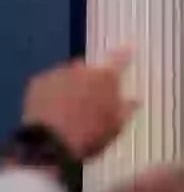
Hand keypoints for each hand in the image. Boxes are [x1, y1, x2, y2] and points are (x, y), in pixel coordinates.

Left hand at [21, 48, 137, 159]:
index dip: (126, 53)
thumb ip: (127, 108)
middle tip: (92, 97)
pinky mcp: (38, 81)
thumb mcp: (116, 126)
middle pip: (91, 69)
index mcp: (106, 78)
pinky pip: (51, 82)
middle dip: (93, 78)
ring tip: (71, 105)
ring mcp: (58, 73)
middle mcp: (83, 69)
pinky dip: (55, 90)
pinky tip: (54, 107)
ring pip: (70, 74)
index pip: (120, 59)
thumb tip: (136, 99)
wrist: (50, 145)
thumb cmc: (91, 135)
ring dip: (73, 84)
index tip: (130, 47)